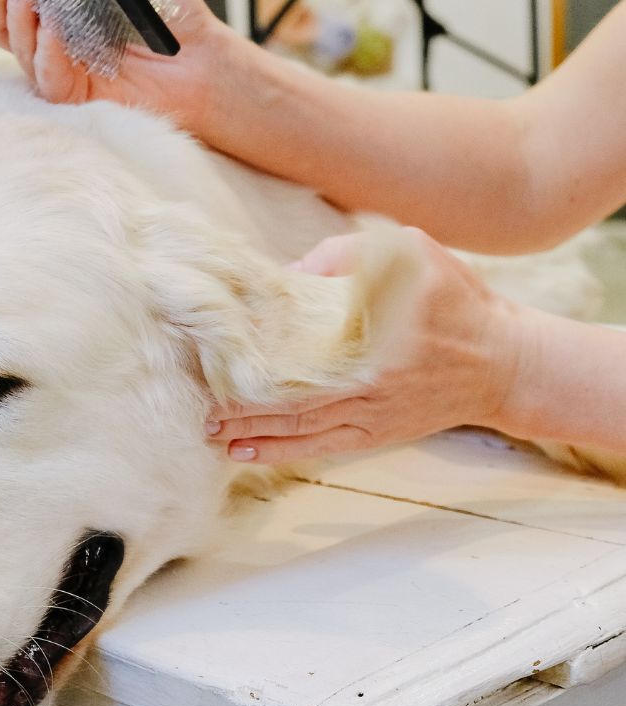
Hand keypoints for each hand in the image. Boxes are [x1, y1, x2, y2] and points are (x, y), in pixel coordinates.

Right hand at [0, 0, 233, 127]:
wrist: (205, 60)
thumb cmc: (170, 18)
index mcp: (51, 8)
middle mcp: (48, 40)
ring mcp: (60, 70)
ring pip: (16, 48)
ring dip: (16, 16)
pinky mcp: (77, 97)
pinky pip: (47, 77)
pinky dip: (47, 51)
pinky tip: (55, 31)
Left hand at [206, 229, 522, 463]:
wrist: (504, 360)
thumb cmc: (454, 299)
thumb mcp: (411, 252)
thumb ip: (347, 254)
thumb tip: (290, 274)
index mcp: (371, 332)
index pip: (298, 346)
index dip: (254, 356)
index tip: (216, 356)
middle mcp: (366, 379)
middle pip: (289, 397)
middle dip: (241, 407)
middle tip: (202, 410)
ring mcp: (371, 412)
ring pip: (300, 427)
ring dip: (253, 434)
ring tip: (212, 436)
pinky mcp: (377, 432)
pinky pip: (321, 445)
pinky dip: (283, 452)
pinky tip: (249, 454)